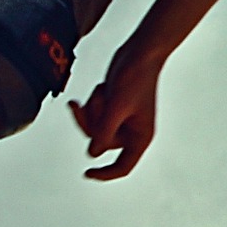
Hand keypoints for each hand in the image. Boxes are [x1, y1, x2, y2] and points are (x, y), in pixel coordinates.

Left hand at [67, 47, 164, 180]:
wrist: (138, 53)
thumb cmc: (135, 78)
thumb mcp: (116, 106)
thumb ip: (103, 131)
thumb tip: (92, 154)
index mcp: (140, 137)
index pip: (122, 167)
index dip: (105, 174)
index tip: (86, 173)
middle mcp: (131, 132)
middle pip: (101, 143)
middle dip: (93, 122)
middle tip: (95, 102)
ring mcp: (120, 120)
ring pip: (94, 128)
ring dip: (92, 110)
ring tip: (102, 91)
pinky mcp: (111, 109)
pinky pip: (93, 116)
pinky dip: (92, 103)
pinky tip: (101, 88)